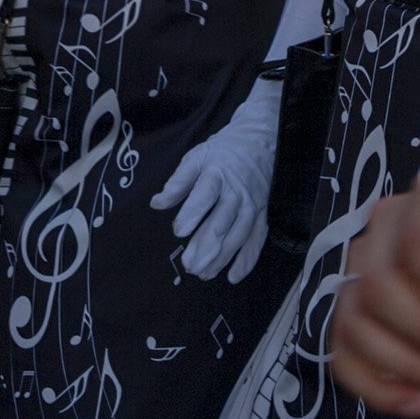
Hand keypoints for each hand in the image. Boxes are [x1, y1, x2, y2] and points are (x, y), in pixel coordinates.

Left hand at [151, 84, 278, 283]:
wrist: (260, 142)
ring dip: (222, 258)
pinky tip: (233, 276)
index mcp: (217, 175)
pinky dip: (247, 260)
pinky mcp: (263, 215)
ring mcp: (253, 205)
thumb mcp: (197, 157)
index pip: (205, 196)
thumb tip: (157, 203)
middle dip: (205, 246)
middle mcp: (237, 192)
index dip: (192, 214)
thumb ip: (177, 182)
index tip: (178, 231)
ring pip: (237, 235)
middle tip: (189, 265)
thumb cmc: (222, 152)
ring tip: (203, 273)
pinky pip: (257, 240)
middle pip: (221, 222)